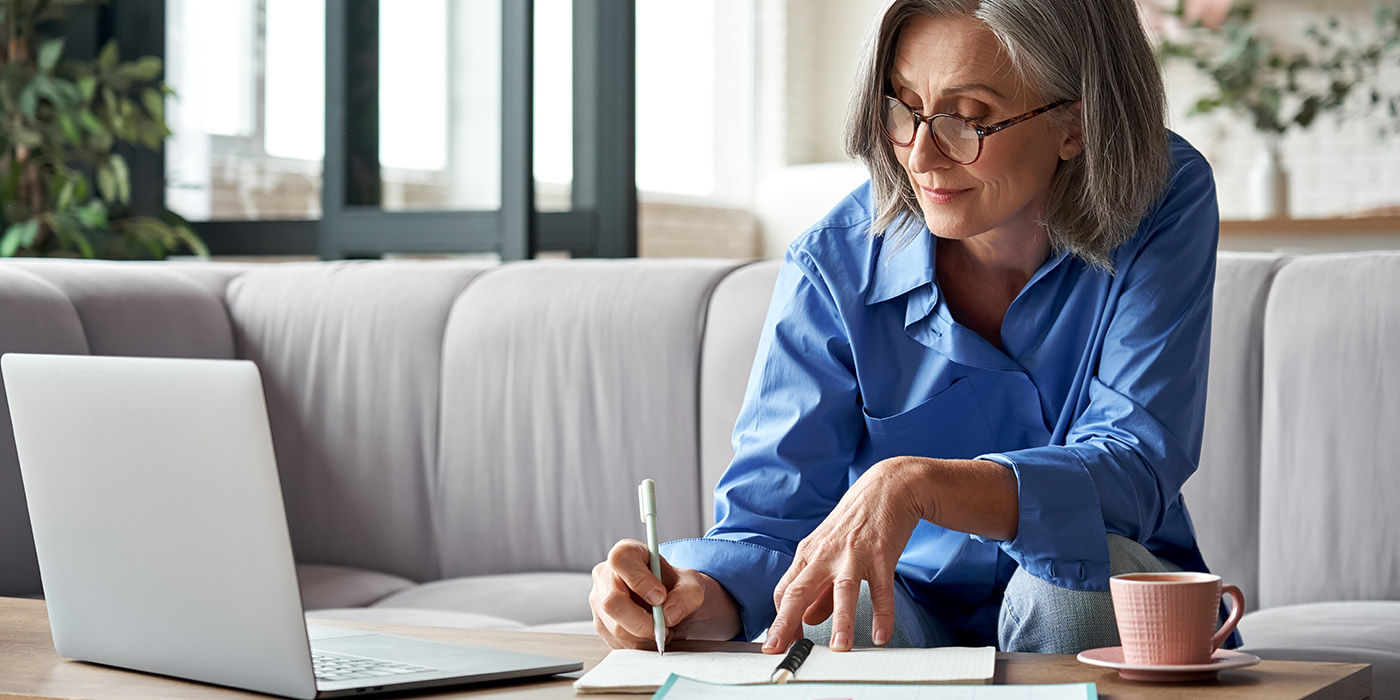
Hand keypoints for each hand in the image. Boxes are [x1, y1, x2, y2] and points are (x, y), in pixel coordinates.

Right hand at [589, 539, 742, 648]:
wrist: (671, 603)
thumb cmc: (676, 587)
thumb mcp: (692, 585)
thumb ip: (687, 595)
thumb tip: (669, 613)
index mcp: (626, 553)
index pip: (621, 560)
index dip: (640, 580)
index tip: (660, 596)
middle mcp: (605, 575)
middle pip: (612, 602)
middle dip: (642, 621)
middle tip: (664, 625)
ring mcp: (598, 601)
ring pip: (616, 627)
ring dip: (645, 636)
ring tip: (661, 628)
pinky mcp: (601, 624)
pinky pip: (618, 642)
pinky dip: (640, 644)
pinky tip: (650, 635)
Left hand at [763, 458, 928, 653]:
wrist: (887, 487)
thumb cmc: (855, 522)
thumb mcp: (829, 551)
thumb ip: (818, 589)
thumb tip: (806, 620)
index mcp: (808, 554)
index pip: (784, 591)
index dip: (780, 619)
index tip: (779, 644)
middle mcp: (825, 554)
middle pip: (799, 590)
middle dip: (786, 623)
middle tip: (778, 651)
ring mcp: (853, 554)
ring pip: (842, 591)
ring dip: (840, 621)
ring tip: (839, 650)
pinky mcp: (881, 555)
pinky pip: (882, 589)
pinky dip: (882, 614)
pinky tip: (881, 636)